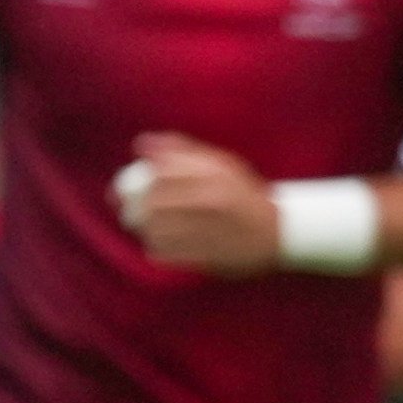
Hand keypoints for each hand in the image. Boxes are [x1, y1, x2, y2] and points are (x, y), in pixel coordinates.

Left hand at [120, 134, 280, 275]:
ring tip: (140, 225)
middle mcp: (210, 202)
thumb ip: (183, 152)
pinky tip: (157, 242)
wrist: (279, 233)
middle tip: (124, 206)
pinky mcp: (207, 257)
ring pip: (156, 229)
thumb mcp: (222, 164)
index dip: (139, 178)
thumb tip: (141, 144)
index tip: (129, 183)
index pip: (160, 173)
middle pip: (153, 203)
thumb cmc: (244, 194)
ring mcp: (209, 231)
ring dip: (142, 227)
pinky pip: (166, 252)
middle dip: (132, 205)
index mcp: (212, 176)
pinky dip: (155, 247)